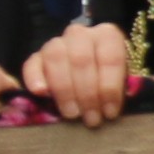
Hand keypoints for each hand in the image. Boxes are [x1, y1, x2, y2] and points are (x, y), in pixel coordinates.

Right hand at [19, 21, 139, 125]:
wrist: (90, 75)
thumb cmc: (108, 84)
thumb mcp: (122, 82)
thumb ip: (121, 90)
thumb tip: (115, 109)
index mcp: (108, 36)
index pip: (110, 57)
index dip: (110, 87)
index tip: (110, 113)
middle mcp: (81, 34)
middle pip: (82, 58)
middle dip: (88, 93)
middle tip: (92, 119)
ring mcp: (57, 43)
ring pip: (57, 57)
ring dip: (65, 89)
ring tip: (72, 114)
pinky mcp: (37, 57)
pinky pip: (32, 63)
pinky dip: (35, 78)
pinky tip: (42, 93)